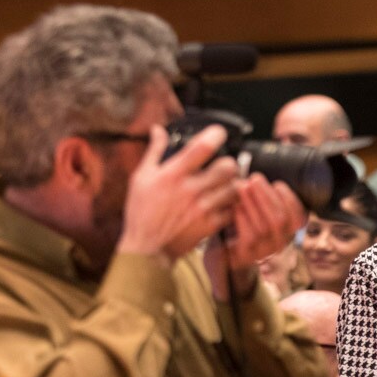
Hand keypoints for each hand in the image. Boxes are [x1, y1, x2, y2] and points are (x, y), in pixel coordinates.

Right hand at [116, 123, 239, 263]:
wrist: (147, 248)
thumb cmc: (142, 211)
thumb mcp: (141, 177)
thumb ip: (154, 151)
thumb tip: (158, 129)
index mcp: (173, 174)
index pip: (201, 148)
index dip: (215, 135)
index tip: (219, 133)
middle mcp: (190, 189)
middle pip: (227, 168)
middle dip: (231, 163)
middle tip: (227, 167)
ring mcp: (202, 209)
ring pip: (234, 189)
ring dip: (234, 185)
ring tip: (227, 186)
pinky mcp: (210, 225)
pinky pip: (232, 210)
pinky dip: (231, 206)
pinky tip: (224, 204)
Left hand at [206, 175, 306, 301]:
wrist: (223, 251)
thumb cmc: (241, 223)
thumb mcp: (257, 209)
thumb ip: (263, 197)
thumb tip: (258, 177)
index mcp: (287, 231)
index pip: (298, 217)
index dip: (290, 199)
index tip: (277, 184)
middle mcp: (279, 243)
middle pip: (280, 219)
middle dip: (266, 195)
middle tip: (254, 179)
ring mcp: (263, 252)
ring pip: (264, 227)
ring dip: (252, 203)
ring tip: (241, 187)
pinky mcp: (247, 256)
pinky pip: (249, 237)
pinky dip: (242, 218)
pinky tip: (235, 207)